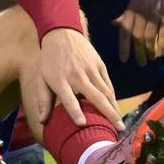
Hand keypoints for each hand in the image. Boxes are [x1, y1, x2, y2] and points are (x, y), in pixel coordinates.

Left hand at [20, 27, 121, 141]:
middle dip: (108, 114)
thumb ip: (44, 101)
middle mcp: (77, 75)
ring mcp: (91, 69)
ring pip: (106, 91)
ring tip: (120, 124)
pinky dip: (113, 97)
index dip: (75, 111)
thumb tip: (43, 122)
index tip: (82, 124)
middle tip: (118, 130)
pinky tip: (116, 108)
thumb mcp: (42, 79)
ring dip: (114, 108)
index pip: (69, 99)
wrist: (62, 33)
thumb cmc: (50, 61)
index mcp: (60, 80)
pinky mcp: (100, 64)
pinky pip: (108, 84)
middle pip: (95, 97)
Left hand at [114, 0, 163, 65]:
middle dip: (138, 52)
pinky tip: (160, 53)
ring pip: (150, 37)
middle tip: (140, 63)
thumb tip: (114, 24)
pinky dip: (162, 46)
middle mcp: (142, 11)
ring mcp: (155, 13)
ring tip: (150, 58)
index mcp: (132, 6)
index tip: (124, 59)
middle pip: (137, 36)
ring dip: (150, 51)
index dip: (123, 46)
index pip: (125, 30)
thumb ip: (127, 13)